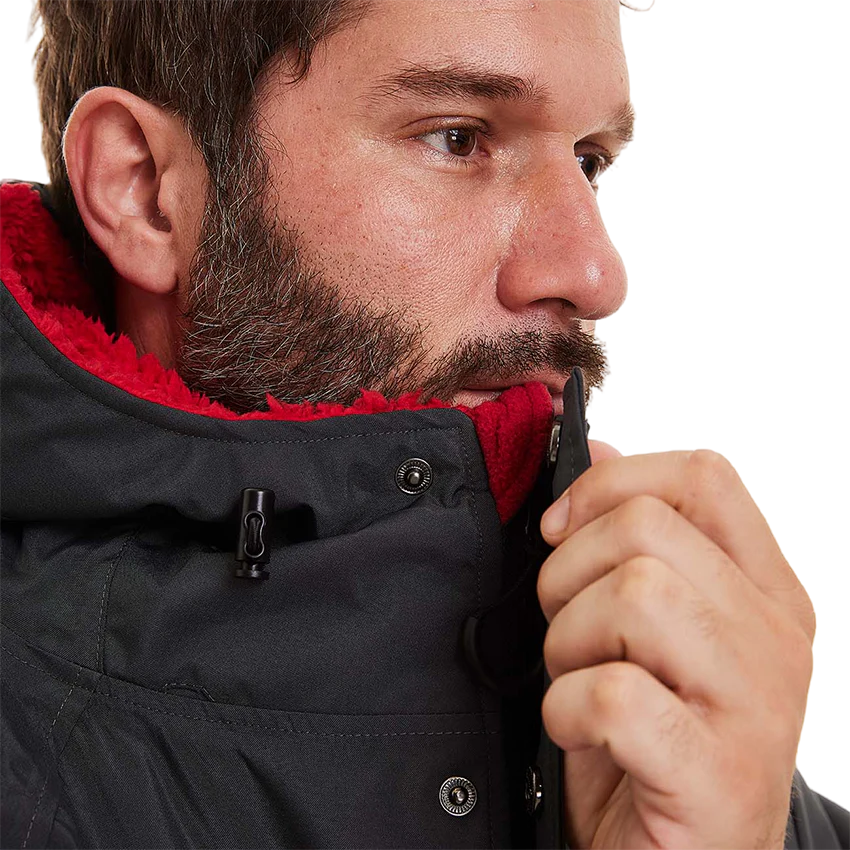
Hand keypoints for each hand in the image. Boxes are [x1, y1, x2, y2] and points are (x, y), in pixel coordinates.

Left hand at [537, 443, 814, 849]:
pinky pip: (611, 694)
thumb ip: (637, 543)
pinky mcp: (715, 776)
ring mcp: (754, 708)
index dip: (613, 483)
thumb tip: (600, 453)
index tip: (563, 525)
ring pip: (633, 596)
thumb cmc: (651, 736)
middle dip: (570, 572)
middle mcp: (771, 639)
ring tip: (576, 679)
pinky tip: (578, 731)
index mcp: (760, 592)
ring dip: (568, 639)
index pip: (704, 479)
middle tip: (568, 627)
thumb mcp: (647, 629)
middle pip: (647, 530)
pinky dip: (565, 707)